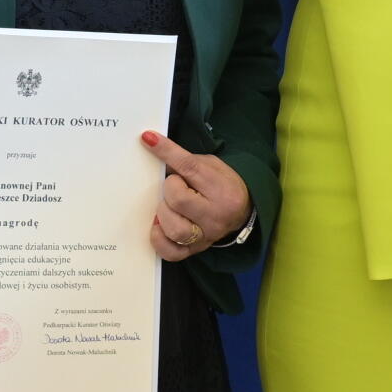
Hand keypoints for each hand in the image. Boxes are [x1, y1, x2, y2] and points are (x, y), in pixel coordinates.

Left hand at [143, 130, 250, 259]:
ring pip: (174, 228)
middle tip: (175, 187)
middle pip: (178, 200)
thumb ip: (185, 162)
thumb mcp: (210, 166)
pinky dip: (160, 240)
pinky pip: (172, 252)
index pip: (189, 167)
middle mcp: (216, 215)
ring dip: (163, 214)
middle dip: (169, 189)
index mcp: (222, 189)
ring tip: (167, 207)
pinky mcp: (196, 250)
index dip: (166, 151)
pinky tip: (158, 227)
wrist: (244, 210)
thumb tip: (153, 148)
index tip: (148, 139)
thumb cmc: (222, 184)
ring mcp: (206, 236)